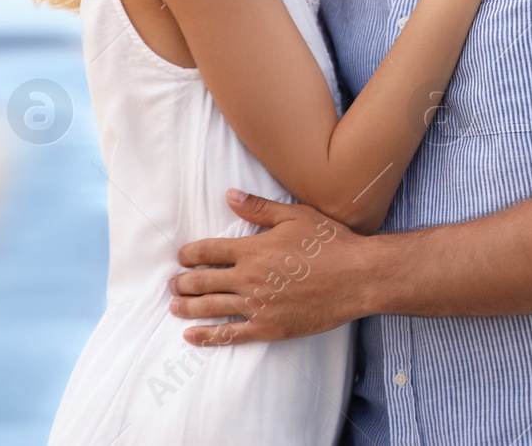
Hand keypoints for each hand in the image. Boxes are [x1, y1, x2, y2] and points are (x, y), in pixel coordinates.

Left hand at [168, 189, 374, 344]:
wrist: (358, 277)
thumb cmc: (331, 243)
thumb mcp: (297, 216)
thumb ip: (260, 208)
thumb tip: (230, 196)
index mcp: (253, 249)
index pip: (208, 251)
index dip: (190, 254)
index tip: (181, 257)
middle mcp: (248, 278)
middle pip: (203, 281)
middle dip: (183, 282)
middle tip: (173, 285)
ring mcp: (257, 305)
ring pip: (210, 307)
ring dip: (187, 307)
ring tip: (174, 306)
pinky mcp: (268, 327)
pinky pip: (229, 335)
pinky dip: (206, 336)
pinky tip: (191, 336)